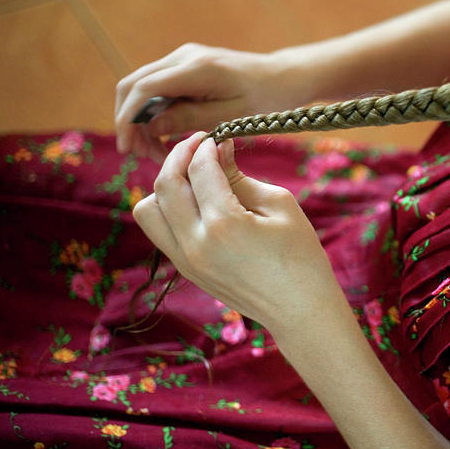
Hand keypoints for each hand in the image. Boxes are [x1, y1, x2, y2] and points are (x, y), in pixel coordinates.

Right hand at [115, 44, 317, 161]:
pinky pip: (158, 90)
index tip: (128, 148)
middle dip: (130, 122)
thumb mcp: (232, 116)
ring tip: (157, 152)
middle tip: (143, 155)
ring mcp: (183, 59)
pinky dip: (154, 114)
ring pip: (142, 88)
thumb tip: (150, 127)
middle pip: (133, 85)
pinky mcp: (186, 67)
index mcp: (196, 67)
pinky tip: (167, 138)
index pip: (143, 89)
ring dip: (141, 120)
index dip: (128, 119)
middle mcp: (183, 57)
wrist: (284, 77)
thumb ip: (190, 119)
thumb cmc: (266, 98)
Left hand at [132, 132, 341, 328]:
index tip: (216, 137)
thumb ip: (241, 177)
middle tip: (199, 146)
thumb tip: (219, 149)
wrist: (300, 311)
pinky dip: (169, 210)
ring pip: (148, 211)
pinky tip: (196, 203)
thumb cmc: (301, 256)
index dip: (205, 146)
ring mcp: (186, 261)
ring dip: (165, 187)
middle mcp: (195, 243)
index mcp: (224, 224)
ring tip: (193, 178)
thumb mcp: (280, 206)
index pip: (199, 169)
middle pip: (164, 185)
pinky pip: (159, 232)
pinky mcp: (186, 271)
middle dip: (179, 156)